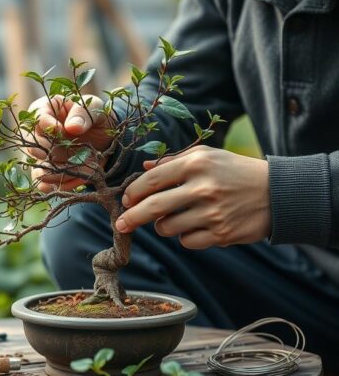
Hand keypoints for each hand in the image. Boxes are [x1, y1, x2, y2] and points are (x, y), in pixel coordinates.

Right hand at [24, 95, 110, 191]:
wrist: (105, 139)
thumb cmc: (97, 118)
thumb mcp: (95, 109)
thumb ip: (83, 113)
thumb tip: (72, 127)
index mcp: (45, 110)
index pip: (36, 119)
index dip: (50, 128)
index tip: (66, 132)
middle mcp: (36, 134)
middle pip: (32, 147)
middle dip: (55, 153)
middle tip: (75, 153)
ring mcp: (40, 155)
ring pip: (38, 169)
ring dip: (61, 171)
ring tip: (82, 166)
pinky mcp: (47, 172)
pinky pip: (44, 185)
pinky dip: (62, 185)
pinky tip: (80, 178)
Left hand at [115, 146, 270, 248]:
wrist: (278, 194)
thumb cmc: (235, 171)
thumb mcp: (207, 156)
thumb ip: (174, 161)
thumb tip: (144, 168)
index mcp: (196, 164)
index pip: (152, 180)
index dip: (134, 192)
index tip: (126, 201)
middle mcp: (202, 188)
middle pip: (153, 207)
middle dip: (131, 218)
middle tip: (121, 224)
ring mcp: (212, 213)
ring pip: (167, 228)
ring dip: (164, 226)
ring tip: (176, 217)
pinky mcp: (221, 234)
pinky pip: (187, 242)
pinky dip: (185, 237)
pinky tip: (197, 226)